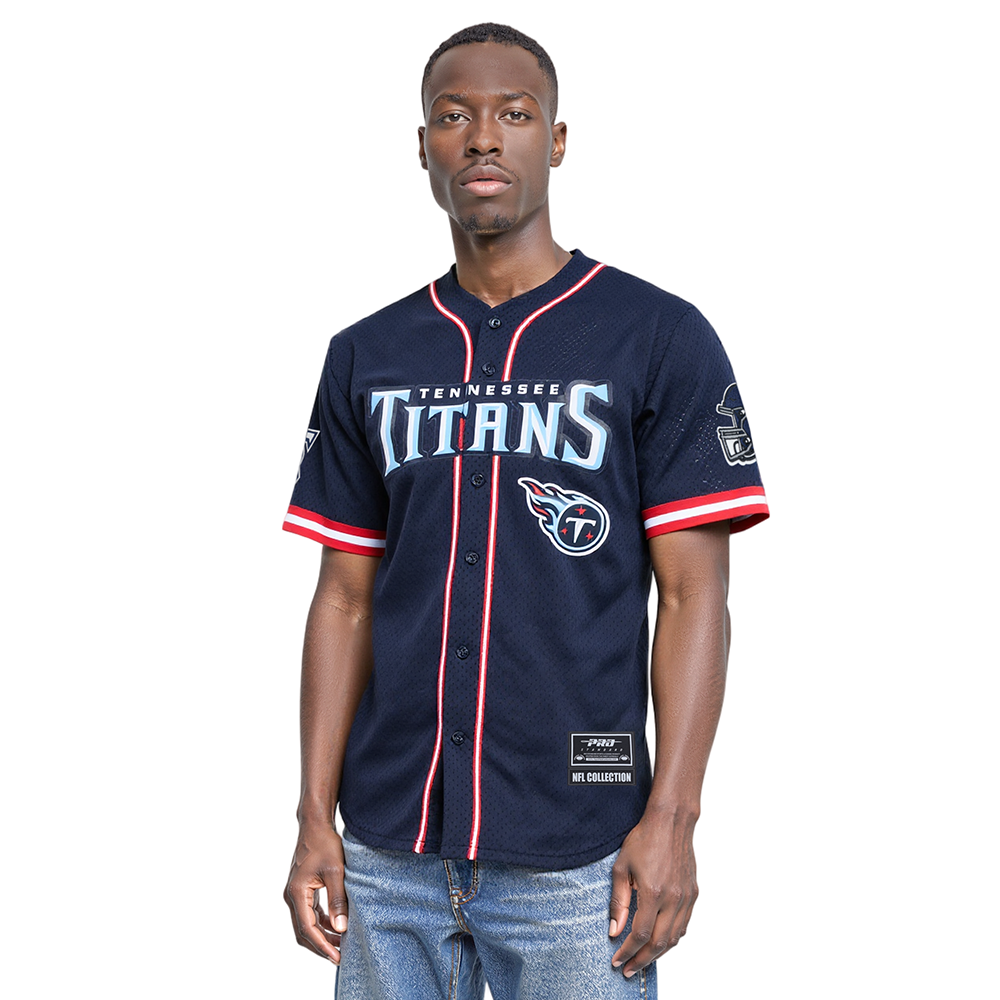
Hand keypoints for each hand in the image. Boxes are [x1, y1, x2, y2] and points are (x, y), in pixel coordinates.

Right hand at [283, 822, 348, 963]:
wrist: (316, 825)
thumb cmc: (325, 843)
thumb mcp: (336, 871)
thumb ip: (337, 900)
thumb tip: (341, 927)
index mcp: (297, 893)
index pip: (307, 928)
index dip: (322, 945)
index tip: (337, 957)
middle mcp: (292, 895)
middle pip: (303, 931)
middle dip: (321, 945)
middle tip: (340, 956)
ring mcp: (296, 893)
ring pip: (306, 923)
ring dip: (322, 934)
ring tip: (341, 943)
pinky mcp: (302, 889)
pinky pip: (310, 913)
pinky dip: (321, 922)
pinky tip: (336, 925)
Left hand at [608, 810, 698, 976]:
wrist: (670, 822)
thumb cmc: (643, 840)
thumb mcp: (621, 868)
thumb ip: (618, 901)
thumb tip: (614, 930)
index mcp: (653, 892)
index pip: (640, 934)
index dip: (627, 951)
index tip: (617, 960)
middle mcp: (673, 898)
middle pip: (659, 943)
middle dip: (642, 960)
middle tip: (628, 969)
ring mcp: (686, 897)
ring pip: (674, 938)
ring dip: (658, 954)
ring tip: (642, 960)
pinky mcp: (693, 893)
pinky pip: (684, 925)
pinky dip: (672, 938)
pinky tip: (660, 941)